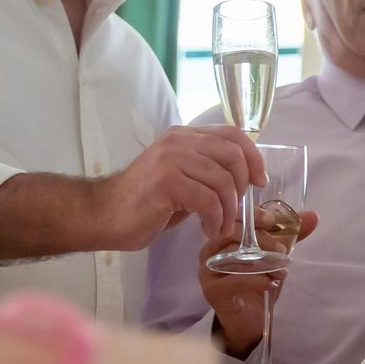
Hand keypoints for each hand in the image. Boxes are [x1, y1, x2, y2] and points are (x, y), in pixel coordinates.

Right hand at [95, 126, 267, 250]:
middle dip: (243, 186)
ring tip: (219, 225)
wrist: (104, 214)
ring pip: (222, 180)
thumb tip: (247, 181)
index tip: (260, 181)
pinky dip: (215, 219)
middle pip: (233, 154)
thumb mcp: (182, 179)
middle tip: (238, 210)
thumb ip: (208, 171)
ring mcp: (170, 160)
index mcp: (184, 136)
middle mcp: (178, 141)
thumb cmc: (145, 203)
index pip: (232, 134)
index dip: (254, 157)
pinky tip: (208, 229)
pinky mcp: (165, 182)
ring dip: (229, 210)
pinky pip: (208, 200)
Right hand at [199, 209, 320, 356]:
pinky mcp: (212, 291)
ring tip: (281, 270)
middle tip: (281, 251)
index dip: (252, 215)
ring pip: (232, 256)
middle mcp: (209, 252)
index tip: (272, 220)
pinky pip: (234, 280)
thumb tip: (312, 216)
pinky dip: (256, 279)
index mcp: (221, 238)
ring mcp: (207, 272)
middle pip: (230, 234)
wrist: (250, 320)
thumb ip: (290, 236)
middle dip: (259, 239)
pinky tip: (271, 283)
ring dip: (262, 262)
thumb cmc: (258, 283)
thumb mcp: (275, 256)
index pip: (232, 218)